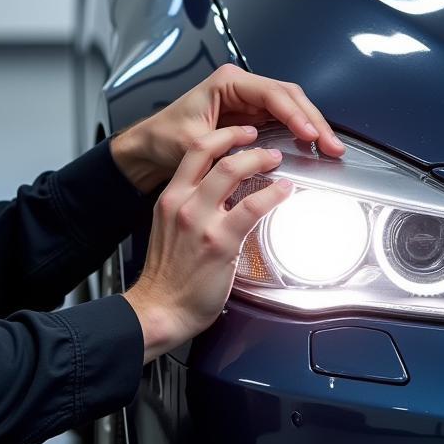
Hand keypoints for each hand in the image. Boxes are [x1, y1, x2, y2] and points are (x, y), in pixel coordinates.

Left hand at [110, 63, 343, 190]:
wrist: (150, 147)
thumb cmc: (164, 139)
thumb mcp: (191, 143)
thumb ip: (223, 143)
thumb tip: (258, 147)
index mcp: (227, 82)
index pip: (272, 93)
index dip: (295, 114)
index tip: (310, 135)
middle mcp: (242, 85)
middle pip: (289, 97)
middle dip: (313, 120)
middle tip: (332, 145)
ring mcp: (249, 99)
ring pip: (291, 106)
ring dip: (312, 126)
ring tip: (331, 148)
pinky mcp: (252, 115)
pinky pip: (284, 119)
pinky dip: (301, 131)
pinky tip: (314, 146)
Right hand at [122, 125, 290, 360]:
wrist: (160, 310)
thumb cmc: (166, 278)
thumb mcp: (168, 230)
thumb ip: (189, 209)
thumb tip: (218, 198)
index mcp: (171, 198)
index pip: (195, 151)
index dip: (222, 136)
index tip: (239, 133)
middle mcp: (183, 203)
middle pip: (216, 155)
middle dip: (246, 144)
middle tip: (264, 146)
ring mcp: (201, 221)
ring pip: (233, 171)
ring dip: (260, 160)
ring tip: (276, 161)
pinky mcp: (220, 242)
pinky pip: (252, 207)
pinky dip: (273, 194)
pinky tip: (284, 191)